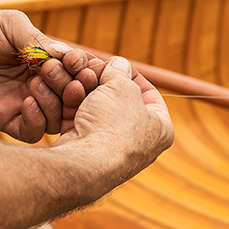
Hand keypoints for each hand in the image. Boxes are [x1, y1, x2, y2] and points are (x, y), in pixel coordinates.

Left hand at [0, 9, 101, 141]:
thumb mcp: (12, 26)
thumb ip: (38, 41)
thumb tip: (67, 55)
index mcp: (46, 62)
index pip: (77, 74)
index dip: (82, 71)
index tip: (77, 63)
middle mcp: (40, 86)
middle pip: (72, 100)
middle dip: (73, 89)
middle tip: (61, 77)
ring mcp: (24, 105)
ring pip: (57, 119)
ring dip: (55, 103)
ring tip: (38, 85)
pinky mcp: (6, 120)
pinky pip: (32, 132)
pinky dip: (37, 121)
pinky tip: (28, 102)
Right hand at [53, 56, 173, 182]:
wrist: (85, 164)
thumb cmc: (113, 126)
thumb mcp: (122, 86)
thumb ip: (120, 71)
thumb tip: (118, 64)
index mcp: (161, 128)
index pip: (149, 93)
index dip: (130, 74)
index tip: (115, 64)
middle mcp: (139, 141)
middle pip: (119, 100)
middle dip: (102, 81)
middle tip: (90, 67)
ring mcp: (111, 147)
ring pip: (98, 109)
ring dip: (85, 91)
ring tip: (76, 77)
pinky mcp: (87, 150)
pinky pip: (82, 121)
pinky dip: (74, 106)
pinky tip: (67, 91)